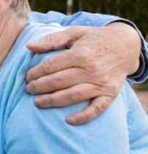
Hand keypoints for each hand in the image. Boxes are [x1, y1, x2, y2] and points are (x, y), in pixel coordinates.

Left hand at [25, 23, 140, 124]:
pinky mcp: (110, 93)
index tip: (27, 77)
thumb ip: (51, 40)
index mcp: (80, 54)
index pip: (51, 66)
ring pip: (73, 96)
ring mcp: (101, 83)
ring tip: (37, 103)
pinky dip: (84, 116)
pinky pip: (97, 108)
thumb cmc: (94, 39)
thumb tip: (29, 47)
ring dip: (53, 101)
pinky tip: (69, 120)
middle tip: (28, 90)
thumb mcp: (74, 33)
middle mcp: (91, 69)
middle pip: (59, 82)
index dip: (35, 73)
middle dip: (39, 87)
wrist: (126, 46)